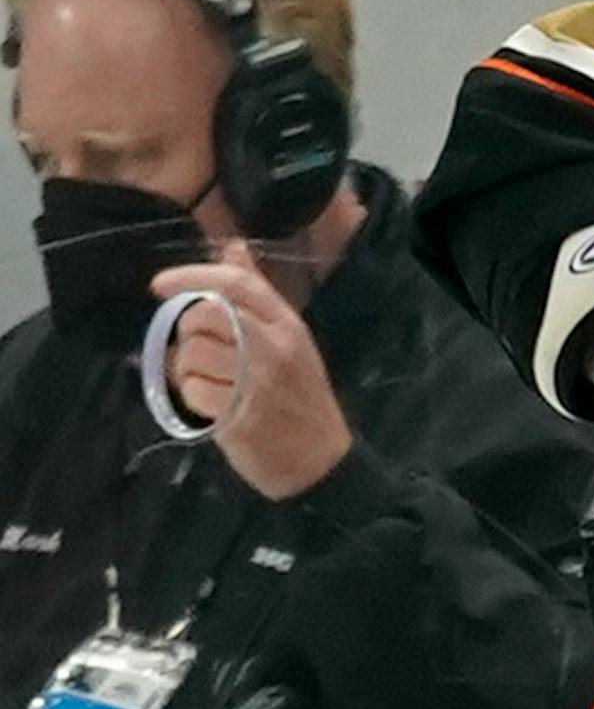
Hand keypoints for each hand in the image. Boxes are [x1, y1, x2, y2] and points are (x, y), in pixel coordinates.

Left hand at [152, 244, 353, 499]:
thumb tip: (232, 247)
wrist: (320, 460)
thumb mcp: (290, 339)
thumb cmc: (301, 397)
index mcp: (287, 326)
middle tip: (200, 352)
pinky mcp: (239, 415)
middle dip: (186, 332)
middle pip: (203, 317)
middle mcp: (274, 348)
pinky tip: (209, 405)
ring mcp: (258, 382)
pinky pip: (191, 391)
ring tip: (208, 382)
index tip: (159, 285)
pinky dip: (190, 397)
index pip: (235, 285)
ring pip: (191, 355)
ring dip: (185, 369)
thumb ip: (257, 295)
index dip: (192, 277)